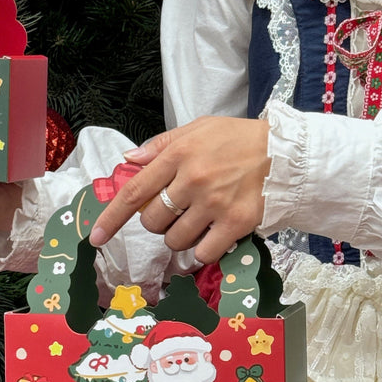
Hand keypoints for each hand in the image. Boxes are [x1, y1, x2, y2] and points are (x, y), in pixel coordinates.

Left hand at [89, 116, 270, 263]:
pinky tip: (213, 233)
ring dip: (179, 236)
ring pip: (175, 239)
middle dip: (157, 222)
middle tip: (176, 210)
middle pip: (152, 221)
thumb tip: (128, 160)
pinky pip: (203, 252)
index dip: (111, 218)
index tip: (96, 237)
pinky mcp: (236, 223)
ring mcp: (213, 204)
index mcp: (177, 155)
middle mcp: (191, 180)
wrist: (285, 152)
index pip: (134, 192)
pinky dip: (202, 249)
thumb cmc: (236, 139)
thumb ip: (159, 145)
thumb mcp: (196, 129)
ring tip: (197, 219)